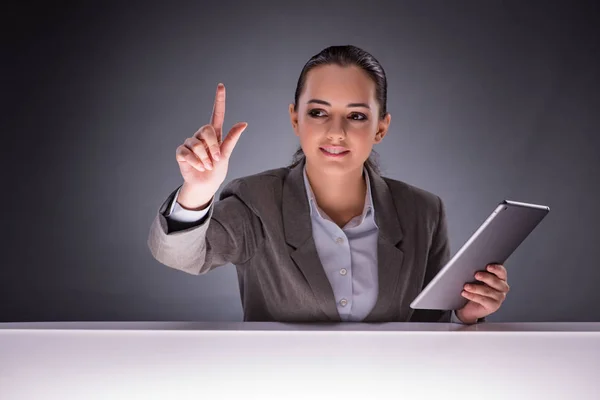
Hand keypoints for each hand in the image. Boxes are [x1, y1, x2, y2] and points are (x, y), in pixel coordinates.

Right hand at [175, 83, 247, 202]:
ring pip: (196, 144)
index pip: (216, 113)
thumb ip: (232, 139)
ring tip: (208, 166)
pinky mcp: (181, 152)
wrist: (206, 185)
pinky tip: (200, 167)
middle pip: (206, 129)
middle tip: (216, 159)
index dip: (219, 100)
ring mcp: (190, 143)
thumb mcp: (226, 155)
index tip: (221, 86)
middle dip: (213, 146)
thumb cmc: (217, 170)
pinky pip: (187, 153)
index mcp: (214, 134)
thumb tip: (244, 123)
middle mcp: (201, 136)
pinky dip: (196, 162)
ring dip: (205, 158)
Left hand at [456, 263, 509, 323]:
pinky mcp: (493, 306)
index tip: (488, 266)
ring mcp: (499, 298)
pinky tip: (465, 293)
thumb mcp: (476, 279)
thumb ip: (478, 273)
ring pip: (488, 291)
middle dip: (485, 277)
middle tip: (476, 275)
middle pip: (496, 281)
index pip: (501, 272)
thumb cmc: (474, 289)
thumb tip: (471, 267)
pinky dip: (472, 296)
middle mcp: (502, 287)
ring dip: (475, 288)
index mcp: (500, 278)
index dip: (496, 269)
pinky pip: (483, 300)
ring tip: (466, 286)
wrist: (469, 306)